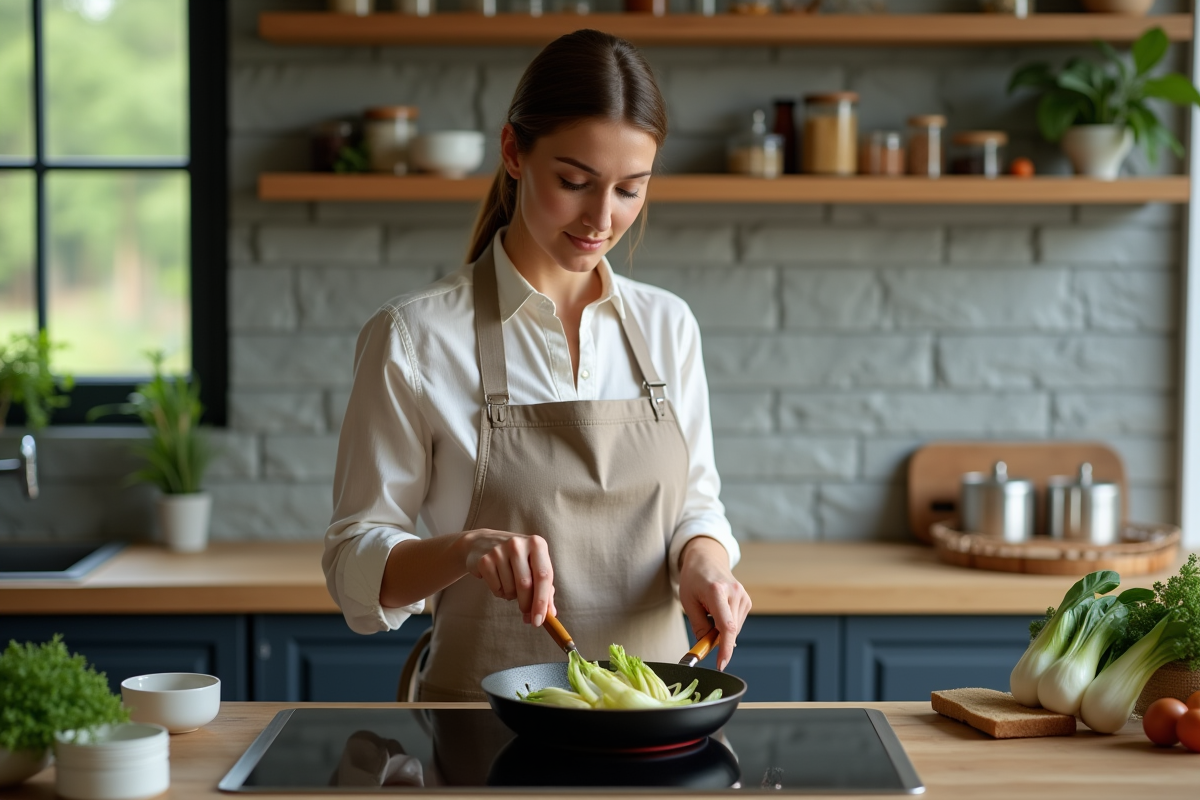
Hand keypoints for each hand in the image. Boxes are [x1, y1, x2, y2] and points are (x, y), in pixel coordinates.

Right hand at [457, 529, 555, 626]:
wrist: (484, 543)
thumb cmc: (517, 559)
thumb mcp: (534, 567)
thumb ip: (545, 589)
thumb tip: (550, 614)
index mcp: (537, 544)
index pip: (544, 576)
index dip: (542, 601)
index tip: (540, 620)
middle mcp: (518, 544)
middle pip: (526, 584)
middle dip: (527, 605)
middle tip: (527, 615)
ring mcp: (499, 551)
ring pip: (510, 589)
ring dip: (512, 596)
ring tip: (510, 585)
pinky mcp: (485, 560)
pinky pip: (496, 588)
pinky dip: (500, 592)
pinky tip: (499, 581)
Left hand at [677, 536, 751, 671]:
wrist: (706, 559)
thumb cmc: (693, 579)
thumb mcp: (688, 602)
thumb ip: (699, 626)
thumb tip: (707, 646)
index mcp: (717, 591)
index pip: (726, 626)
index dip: (725, 649)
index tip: (721, 664)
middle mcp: (735, 593)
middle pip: (730, 630)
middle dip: (717, 640)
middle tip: (702, 635)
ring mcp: (743, 596)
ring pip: (734, 629)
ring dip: (721, 631)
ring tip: (708, 614)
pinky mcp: (746, 600)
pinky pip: (737, 622)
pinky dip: (727, 625)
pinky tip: (718, 612)